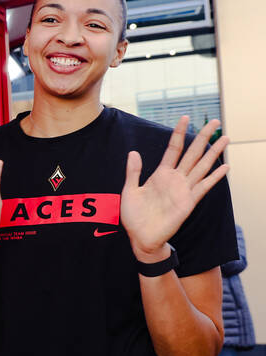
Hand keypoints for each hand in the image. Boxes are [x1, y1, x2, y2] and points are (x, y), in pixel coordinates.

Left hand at [121, 116, 229, 260]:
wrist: (140, 237)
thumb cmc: (134, 216)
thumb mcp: (129, 190)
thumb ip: (133, 172)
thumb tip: (133, 152)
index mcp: (160, 174)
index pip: (173, 149)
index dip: (178, 133)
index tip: (184, 117)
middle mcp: (175, 179)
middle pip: (192, 153)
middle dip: (203, 137)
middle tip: (215, 122)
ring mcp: (184, 190)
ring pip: (202, 166)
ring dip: (214, 153)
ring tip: (226, 138)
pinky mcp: (188, 203)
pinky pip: (203, 187)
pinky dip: (214, 177)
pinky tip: (225, 167)